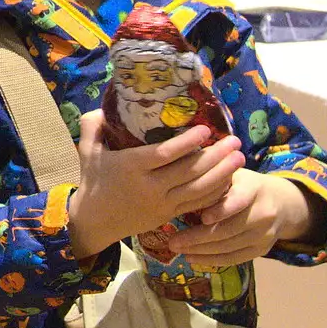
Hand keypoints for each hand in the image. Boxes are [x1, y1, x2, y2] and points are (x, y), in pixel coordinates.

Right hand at [67, 111, 245, 260]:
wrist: (94, 222)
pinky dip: (215, 192)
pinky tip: (228, 180)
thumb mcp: (87, 151)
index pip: (164, 154)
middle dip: (217, 156)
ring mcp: (161, 204)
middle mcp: (149, 186)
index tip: (206, 129)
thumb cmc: (93, 181)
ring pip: (199, 189)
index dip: (188, 142)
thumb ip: (92, 125)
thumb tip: (105, 105)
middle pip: (190, 171)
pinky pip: (197, 204)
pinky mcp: (168, 215)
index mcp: (130, 167)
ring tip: (239, 158)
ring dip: (223, 174)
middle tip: (235, 141)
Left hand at [162, 170, 320, 267]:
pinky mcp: (262, 249)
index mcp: (254, 188)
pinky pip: (236, 258)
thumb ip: (212, 177)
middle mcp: (264, 212)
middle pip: (230, 229)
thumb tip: (180, 176)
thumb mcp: (232, 173)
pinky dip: (212, 260)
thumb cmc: (243, 184)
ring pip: (230, 246)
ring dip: (201, 251)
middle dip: (198, 237)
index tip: (203, 217)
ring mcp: (265, 234)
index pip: (240, 200)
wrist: (281, 202)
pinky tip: (192, 259)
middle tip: (173, 241)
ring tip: (178, 249)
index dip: (222, 210)